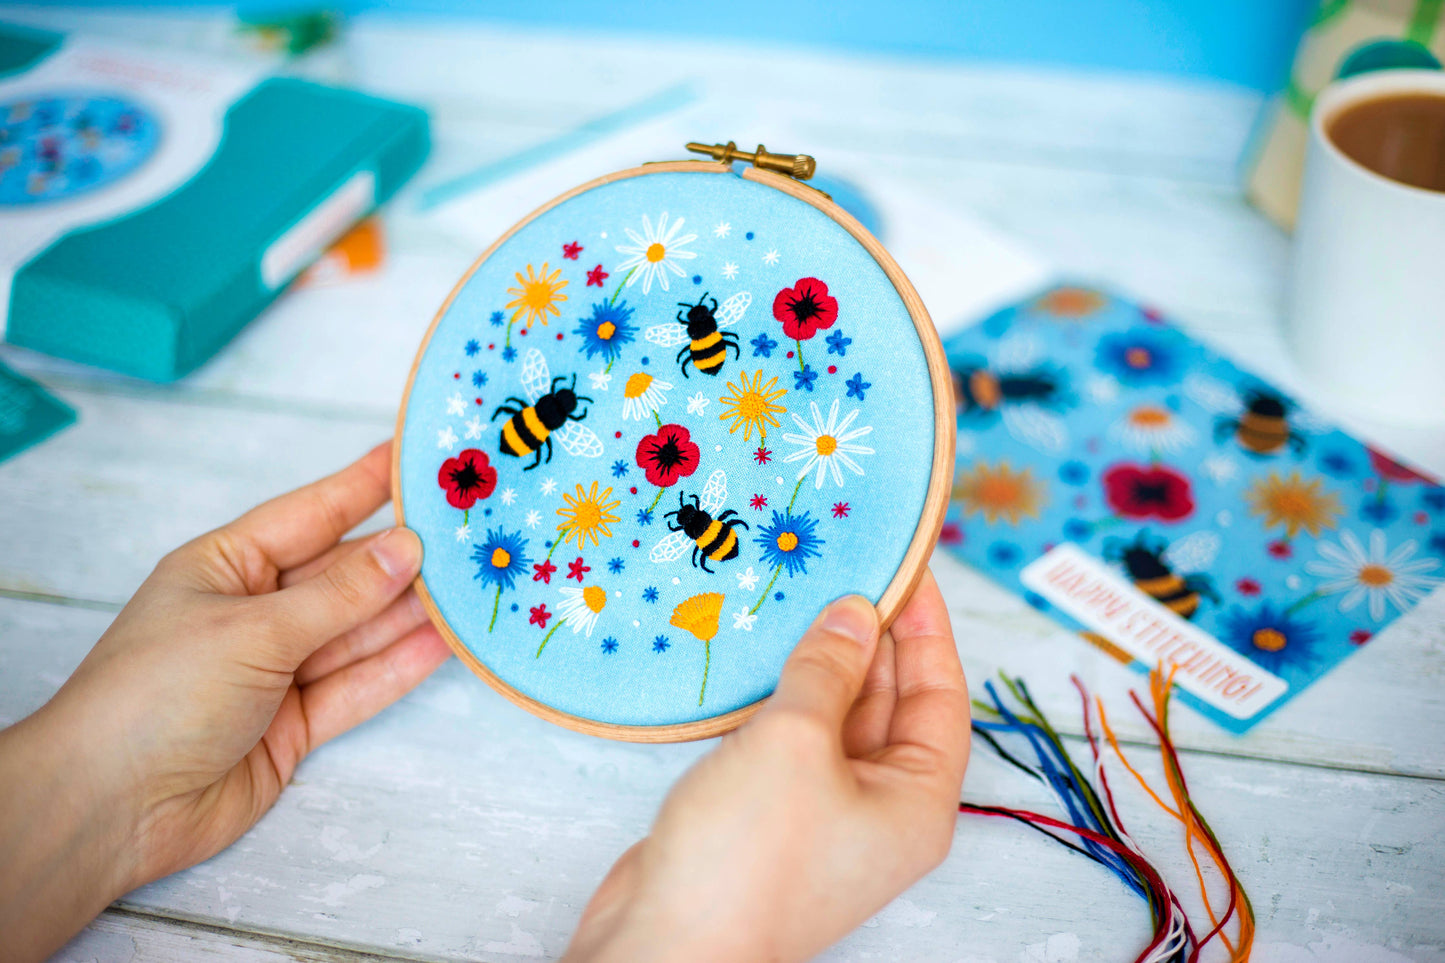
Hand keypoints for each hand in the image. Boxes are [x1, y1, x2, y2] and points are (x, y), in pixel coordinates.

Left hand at [0, 442, 450, 962]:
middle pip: (344, 576)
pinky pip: (357, 685)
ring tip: (477, 584)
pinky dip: (399, 666)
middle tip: (473, 531)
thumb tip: (406, 549)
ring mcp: (277, 670)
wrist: (111, 808)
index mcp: (226, 566)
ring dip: (412, 613)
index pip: (311, 514)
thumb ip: (338, 596)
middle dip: (404, 558)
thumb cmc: (156, 694)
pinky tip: (446, 642)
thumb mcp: (252, 630)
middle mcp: (255, 612)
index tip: (421, 460)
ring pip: (358, 632)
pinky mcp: (295, 725)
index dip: (365, 486)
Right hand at [565, 571, 968, 962]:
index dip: (925, 626)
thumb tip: (855, 613)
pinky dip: (780, 694)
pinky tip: (759, 651)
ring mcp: (823, 813)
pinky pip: (790, 739)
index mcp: (917, 801)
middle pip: (889, 702)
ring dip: (819, 661)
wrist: (664, 946)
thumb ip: (828, 669)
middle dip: (868, 635)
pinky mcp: (771, 815)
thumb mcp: (796, 742)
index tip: (904, 565)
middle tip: (842, 565)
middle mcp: (879, 808)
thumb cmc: (749, 856)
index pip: (939, 694)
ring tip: (798, 592)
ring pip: (834, 717)